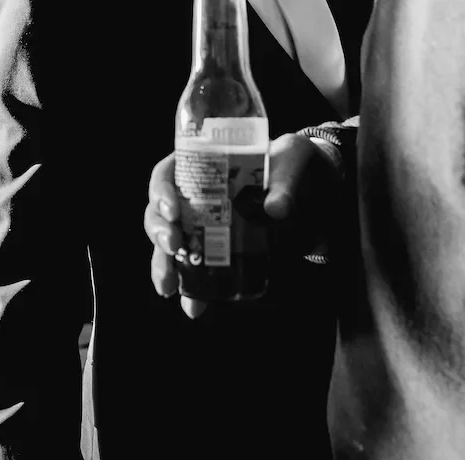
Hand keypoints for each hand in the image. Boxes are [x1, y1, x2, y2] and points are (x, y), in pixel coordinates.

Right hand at [143, 132, 338, 318]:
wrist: (306, 187)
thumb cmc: (288, 163)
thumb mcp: (290, 159)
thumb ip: (285, 180)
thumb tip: (276, 209)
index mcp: (200, 164)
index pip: (166, 174)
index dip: (160, 191)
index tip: (172, 208)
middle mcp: (192, 195)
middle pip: (158, 212)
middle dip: (158, 231)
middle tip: (173, 245)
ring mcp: (200, 225)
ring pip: (168, 244)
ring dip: (163, 265)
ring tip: (168, 286)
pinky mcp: (215, 249)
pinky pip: (194, 269)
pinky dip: (191, 289)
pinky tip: (192, 306)